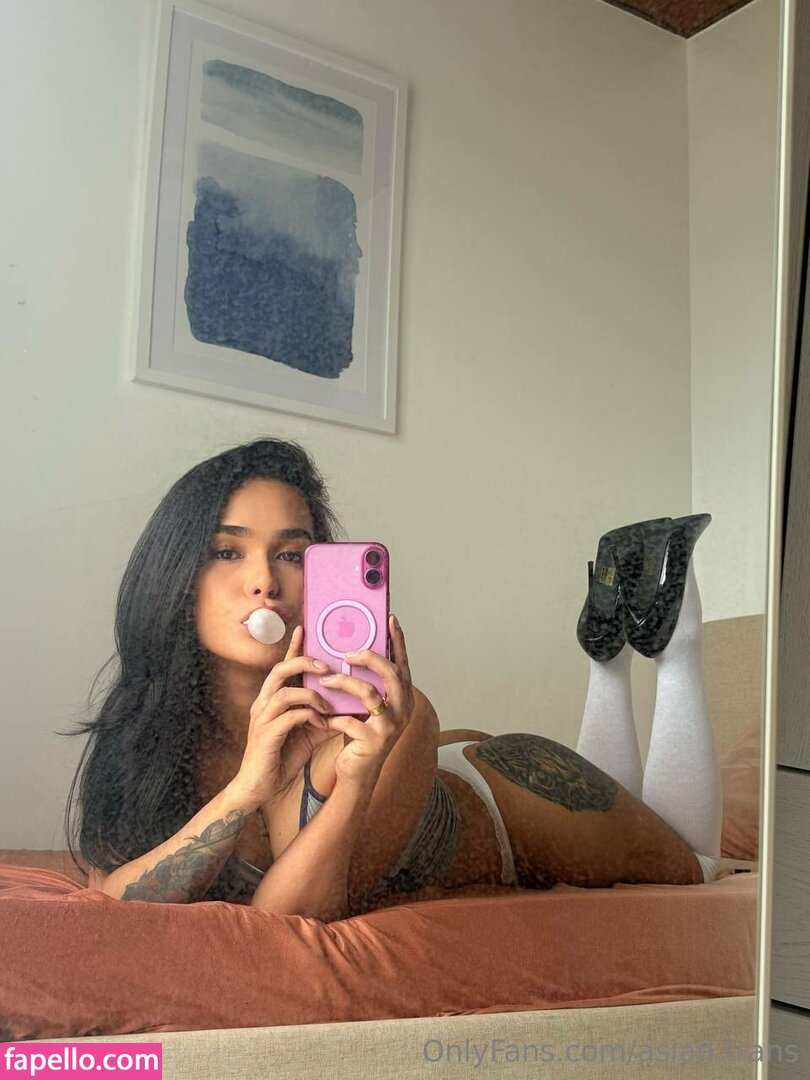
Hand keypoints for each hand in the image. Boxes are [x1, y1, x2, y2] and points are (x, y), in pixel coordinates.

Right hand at [232, 626, 339, 807]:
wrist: (258, 787)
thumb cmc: (281, 758)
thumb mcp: (308, 735)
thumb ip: (325, 719)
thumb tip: (350, 709)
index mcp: (272, 699)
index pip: (282, 667)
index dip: (293, 648)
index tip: (304, 628)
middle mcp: (264, 704)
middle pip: (280, 671)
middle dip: (303, 663)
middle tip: (327, 666)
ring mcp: (263, 718)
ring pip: (284, 692)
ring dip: (311, 695)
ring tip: (328, 704)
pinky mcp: (266, 735)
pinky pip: (289, 717)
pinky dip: (309, 717)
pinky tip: (322, 725)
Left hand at [318, 614, 414, 786]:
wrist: (358, 772)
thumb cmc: (360, 733)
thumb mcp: (368, 707)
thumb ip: (368, 683)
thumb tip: (351, 651)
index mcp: (403, 696)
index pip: (402, 663)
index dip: (398, 640)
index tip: (390, 618)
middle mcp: (403, 709)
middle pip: (392, 673)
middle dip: (369, 658)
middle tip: (346, 653)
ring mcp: (391, 726)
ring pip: (369, 693)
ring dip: (344, 683)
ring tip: (326, 680)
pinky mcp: (375, 741)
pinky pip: (350, 721)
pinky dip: (333, 717)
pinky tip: (321, 717)